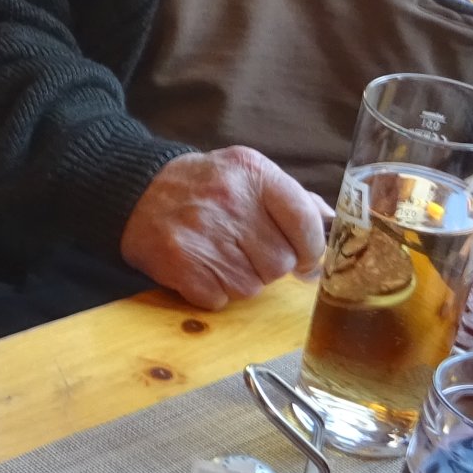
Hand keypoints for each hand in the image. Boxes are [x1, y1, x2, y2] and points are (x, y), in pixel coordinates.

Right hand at [119, 147, 331, 308]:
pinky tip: (202, 267)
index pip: (305, 222)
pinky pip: (220, 298)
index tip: (303, 257)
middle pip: (280, 262)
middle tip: (248, 251)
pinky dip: (214, 291)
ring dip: (242, 279)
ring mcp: (204, 235)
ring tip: (221, 255)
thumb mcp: (247, 173)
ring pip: (253, 286)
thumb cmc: (203, 187)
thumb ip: (293, 198)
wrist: (136, 192)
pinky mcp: (181, 265)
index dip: (310, 248)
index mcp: (253, 174)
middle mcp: (230, 202)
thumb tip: (335, 224)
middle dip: (270, 265)